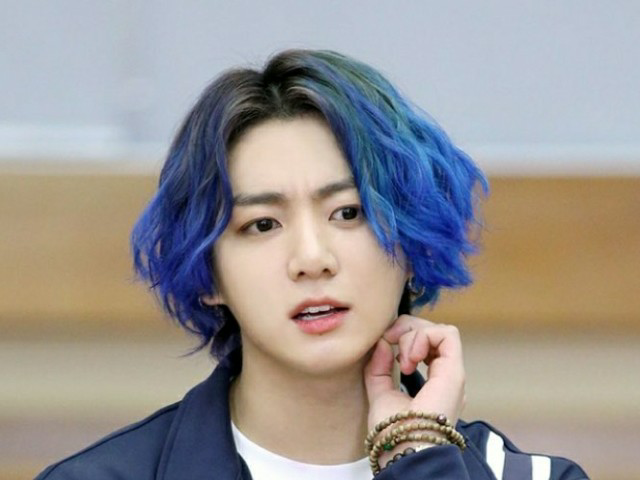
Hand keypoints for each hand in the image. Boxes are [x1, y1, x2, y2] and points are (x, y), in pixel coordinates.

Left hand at [364, 315, 465, 436]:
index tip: (383, 345)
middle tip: (389, 341)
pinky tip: (410, 358)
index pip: (424, 345)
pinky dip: (424, 336)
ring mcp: (452, 374)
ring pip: (440, 331)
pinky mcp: (455, 372)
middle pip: (432, 333)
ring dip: (414, 334)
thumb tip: (383, 343)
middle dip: (406, 330)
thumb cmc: (393, 432)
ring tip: (402, 359)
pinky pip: (448, 335)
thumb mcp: (379, 393)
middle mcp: (446, 377)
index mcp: (433, 384)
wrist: (404, 450)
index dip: (403, 336)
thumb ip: (379, 368)